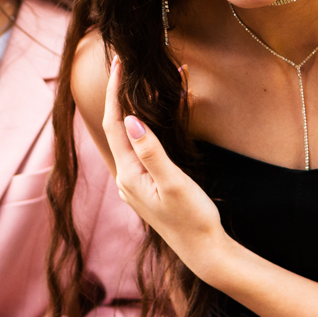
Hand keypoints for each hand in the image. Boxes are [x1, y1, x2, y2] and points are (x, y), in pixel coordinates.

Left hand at [101, 56, 227, 279]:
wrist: (203, 251)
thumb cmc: (192, 218)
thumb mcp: (174, 182)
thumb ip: (151, 151)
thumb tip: (130, 120)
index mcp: (128, 175)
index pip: (114, 125)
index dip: (114, 93)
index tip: (117, 65)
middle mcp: (125, 180)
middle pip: (115, 130)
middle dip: (119, 98)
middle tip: (124, 68)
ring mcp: (134, 185)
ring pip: (126, 141)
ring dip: (129, 113)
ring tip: (135, 87)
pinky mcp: (146, 189)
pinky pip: (137, 152)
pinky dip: (142, 131)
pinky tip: (151, 123)